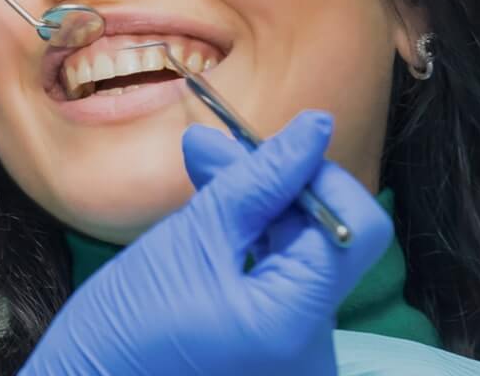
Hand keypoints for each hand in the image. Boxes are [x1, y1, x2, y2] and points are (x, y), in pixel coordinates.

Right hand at [22, 112, 393, 375]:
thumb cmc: (124, 327)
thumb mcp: (190, 238)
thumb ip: (258, 180)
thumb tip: (314, 126)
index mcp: (296, 321)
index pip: (355, 226)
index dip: (315, 177)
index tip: (261, 148)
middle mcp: (316, 349)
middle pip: (329, 240)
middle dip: (276, 187)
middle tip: (209, 152)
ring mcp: (298, 357)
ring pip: (304, 257)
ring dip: (262, 212)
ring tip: (203, 180)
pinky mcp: (276, 354)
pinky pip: (284, 285)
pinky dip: (256, 248)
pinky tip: (215, 225)